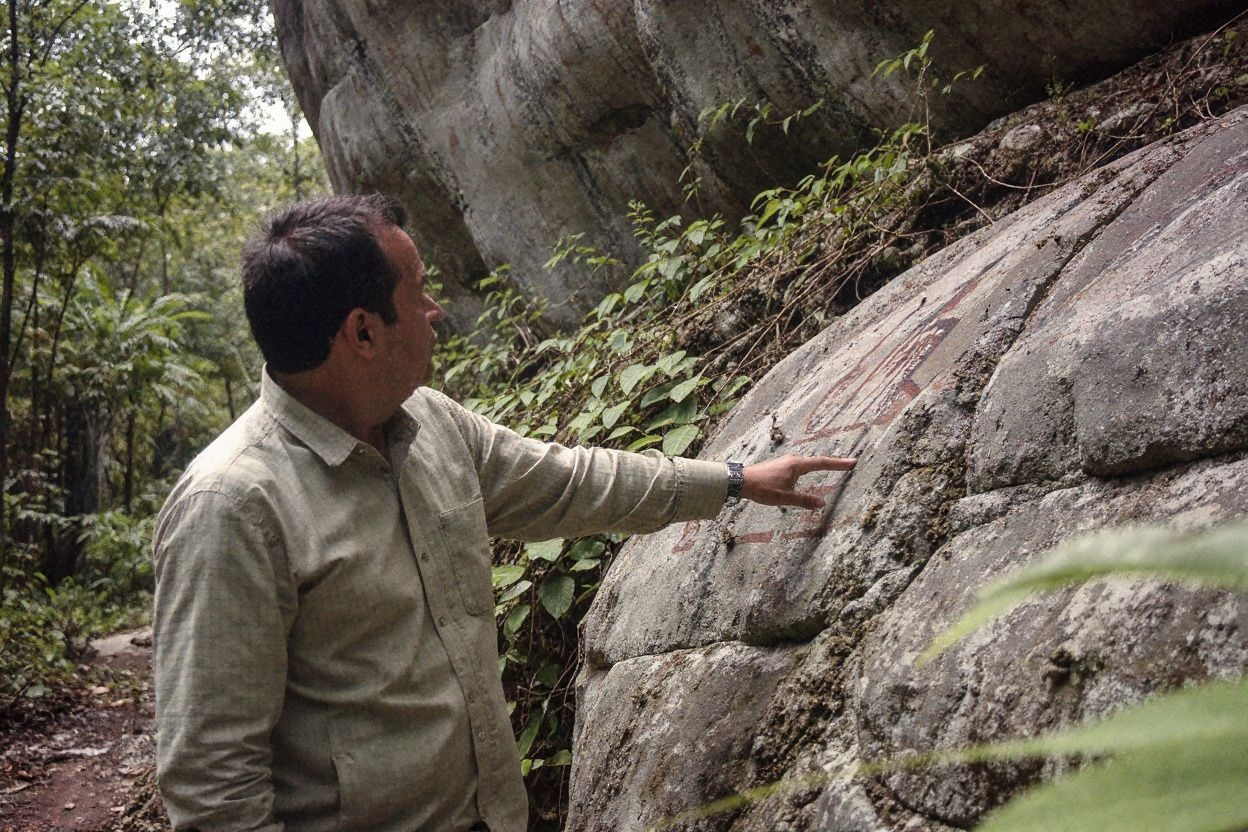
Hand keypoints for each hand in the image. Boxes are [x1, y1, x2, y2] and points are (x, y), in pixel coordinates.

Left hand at [742, 455, 856, 509]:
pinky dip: (812, 468)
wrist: (741, 481)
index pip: (823, 463)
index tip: (853, 462)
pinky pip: (802, 466)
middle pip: (818, 461)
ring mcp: (787, 462)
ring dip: (823, 464)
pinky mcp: (781, 466)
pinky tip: (812, 472)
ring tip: (836, 467)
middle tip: (849, 464)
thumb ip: (804, 500)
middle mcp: (793, 460)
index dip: (839, 464)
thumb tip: (822, 503)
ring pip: (809, 463)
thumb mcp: (785, 497)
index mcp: (797, 465)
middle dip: (834, 463)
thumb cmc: (762, 488)